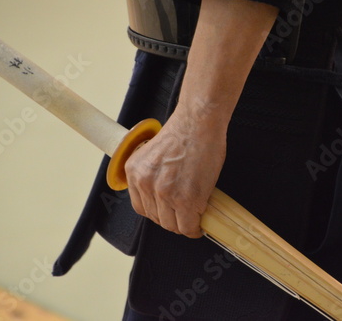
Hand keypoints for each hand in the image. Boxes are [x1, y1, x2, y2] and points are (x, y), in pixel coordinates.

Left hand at [124, 0, 277, 237]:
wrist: (204, 115)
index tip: (167, 209)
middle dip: (173, 215)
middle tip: (188, 201)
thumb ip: (147, 163)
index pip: (139, 205)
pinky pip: (187, 225)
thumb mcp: (157, 146)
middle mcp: (144, 180)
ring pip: (171, 223)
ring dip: (186, 218)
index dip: (158, 208)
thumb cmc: (185, 127)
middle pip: (154, 218)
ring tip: (198, 200)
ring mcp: (161, 188)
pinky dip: (197, 223)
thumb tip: (143, 169)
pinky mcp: (183, 194)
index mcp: (136, 169)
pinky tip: (204, 209)